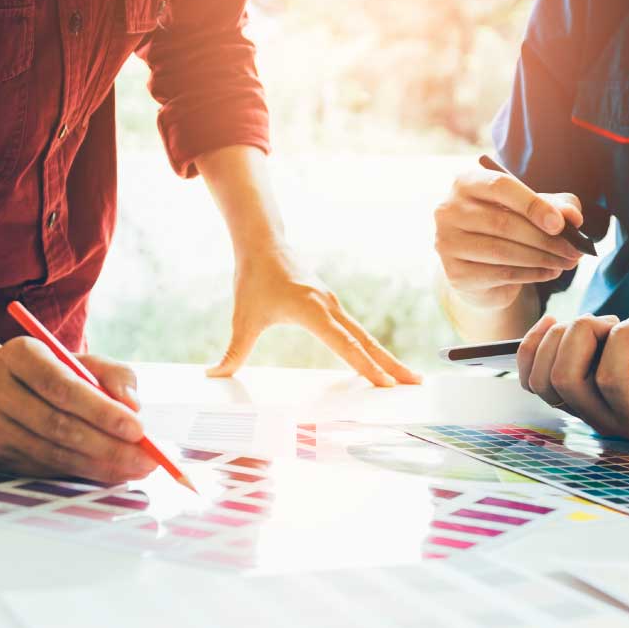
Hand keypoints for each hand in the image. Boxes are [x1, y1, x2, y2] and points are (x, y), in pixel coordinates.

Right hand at [0, 337, 158, 482]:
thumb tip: (133, 407)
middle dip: (108, 446)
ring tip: (136, 467)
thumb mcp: (80, 360)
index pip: (62, 387)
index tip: (138, 429)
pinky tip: (111, 471)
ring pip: (53, 454)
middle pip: (57, 425)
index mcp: (19, 354)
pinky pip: (47, 469)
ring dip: (100, 466)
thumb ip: (114, 376)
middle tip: (146, 458)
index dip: (101, 411)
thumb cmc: (50, 371)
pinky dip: (83, 473)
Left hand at [207, 247, 421, 386]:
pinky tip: (380, 363)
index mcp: (313, 311)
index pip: (345, 345)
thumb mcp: (243, 317)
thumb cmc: (254, 278)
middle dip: (391, 365)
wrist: (264, 243)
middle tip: (415, 384)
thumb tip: (213, 375)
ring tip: (406, 378)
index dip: (365, 366)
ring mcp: (334, 306)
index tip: (384, 384)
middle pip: (367, 342)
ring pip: (366, 336)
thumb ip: (234, 351)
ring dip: (386, 358)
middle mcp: (330, 308)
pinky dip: (372, 348)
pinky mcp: (332, 306)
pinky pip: (357, 331)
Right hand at [435, 165, 584, 311]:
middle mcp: (448, 211)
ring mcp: (447, 244)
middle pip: (503, 223)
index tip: (561, 224)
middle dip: (545, 239)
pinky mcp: (455, 274)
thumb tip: (573, 217)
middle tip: (575, 249)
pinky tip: (550, 272)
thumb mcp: (533, 209)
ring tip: (567, 262)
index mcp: (466, 183)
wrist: (481, 267)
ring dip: (542, 258)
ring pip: (503, 251)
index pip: (500, 186)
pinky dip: (532, 274)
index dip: (533, 204)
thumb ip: (556, 206)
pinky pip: (500, 274)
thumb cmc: (508, 227)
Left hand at [518, 311, 628, 441]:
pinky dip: (534, 346)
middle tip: (613, 318)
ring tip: (595, 321)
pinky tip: (554, 323)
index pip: (613, 380)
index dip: (622, 340)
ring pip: (544, 379)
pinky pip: (530, 377)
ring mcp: (583, 411)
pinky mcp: (569, 397)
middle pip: (568, 378)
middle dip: (585, 334)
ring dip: (561, 338)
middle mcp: (607, 422)